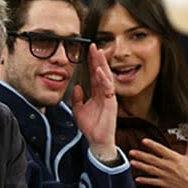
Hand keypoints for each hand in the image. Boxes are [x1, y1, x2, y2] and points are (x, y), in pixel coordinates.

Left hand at [72, 44, 118, 162]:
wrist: (96, 141)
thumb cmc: (90, 127)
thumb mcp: (78, 110)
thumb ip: (77, 98)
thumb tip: (76, 86)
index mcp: (97, 93)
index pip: (94, 74)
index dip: (92, 62)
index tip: (89, 50)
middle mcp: (104, 93)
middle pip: (101, 72)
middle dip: (98, 59)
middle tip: (94, 46)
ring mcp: (109, 97)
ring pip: (106, 77)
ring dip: (102, 65)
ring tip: (98, 54)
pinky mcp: (111, 103)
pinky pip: (108, 88)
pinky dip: (104, 79)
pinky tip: (99, 71)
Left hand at [129, 130, 187, 187]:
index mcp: (175, 158)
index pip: (161, 149)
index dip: (152, 145)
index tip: (143, 141)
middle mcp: (169, 166)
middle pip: (152, 159)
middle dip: (141, 155)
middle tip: (131, 152)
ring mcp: (166, 176)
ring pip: (150, 170)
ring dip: (140, 166)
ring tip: (131, 162)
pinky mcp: (165, 184)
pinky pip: (153, 182)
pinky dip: (145, 180)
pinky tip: (137, 179)